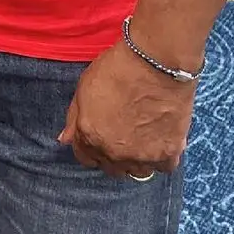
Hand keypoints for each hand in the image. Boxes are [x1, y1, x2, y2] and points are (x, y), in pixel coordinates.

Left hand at [59, 40, 195, 177]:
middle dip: (113, 154)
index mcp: (90, 136)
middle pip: (111, 167)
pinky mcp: (168, 153)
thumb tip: (65, 139)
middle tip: (123, 134)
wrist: (155, 63)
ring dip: (138, 159)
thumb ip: (74, 119)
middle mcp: (114, 152)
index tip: (100, 137)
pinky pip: (164, 166)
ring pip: (138, 171)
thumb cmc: (118, 68)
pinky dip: (162, 157)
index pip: (85, 157)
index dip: (91, 146)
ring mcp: (142, 155)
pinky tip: (161, 139)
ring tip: (143, 137)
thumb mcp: (84, 88)